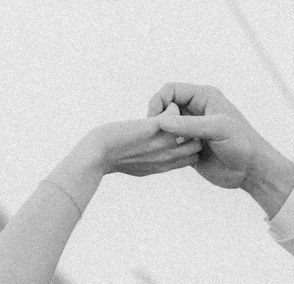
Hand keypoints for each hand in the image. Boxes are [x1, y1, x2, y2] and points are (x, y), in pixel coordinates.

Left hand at [75, 117, 200, 178]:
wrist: (95, 157)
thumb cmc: (110, 160)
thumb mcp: (138, 167)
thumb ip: (152, 162)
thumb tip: (154, 159)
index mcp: (163, 166)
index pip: (192, 158)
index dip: (191, 145)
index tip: (183, 134)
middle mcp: (167, 157)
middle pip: (197, 145)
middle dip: (194, 131)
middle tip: (180, 117)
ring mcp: (162, 143)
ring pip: (190, 128)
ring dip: (183, 115)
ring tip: (170, 109)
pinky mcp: (153, 129)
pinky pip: (173, 113)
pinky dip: (169, 106)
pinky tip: (159, 105)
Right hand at [145, 83, 293, 211]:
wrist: (251, 170)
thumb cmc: (242, 144)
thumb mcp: (217, 129)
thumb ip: (189, 125)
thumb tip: (162, 121)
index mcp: (203, 97)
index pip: (170, 91)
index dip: (158, 102)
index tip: (154, 120)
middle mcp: (196, 111)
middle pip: (165, 109)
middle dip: (159, 122)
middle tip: (161, 138)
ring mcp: (192, 130)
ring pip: (166, 128)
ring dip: (163, 138)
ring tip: (171, 149)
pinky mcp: (189, 148)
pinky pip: (170, 145)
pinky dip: (167, 150)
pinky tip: (174, 158)